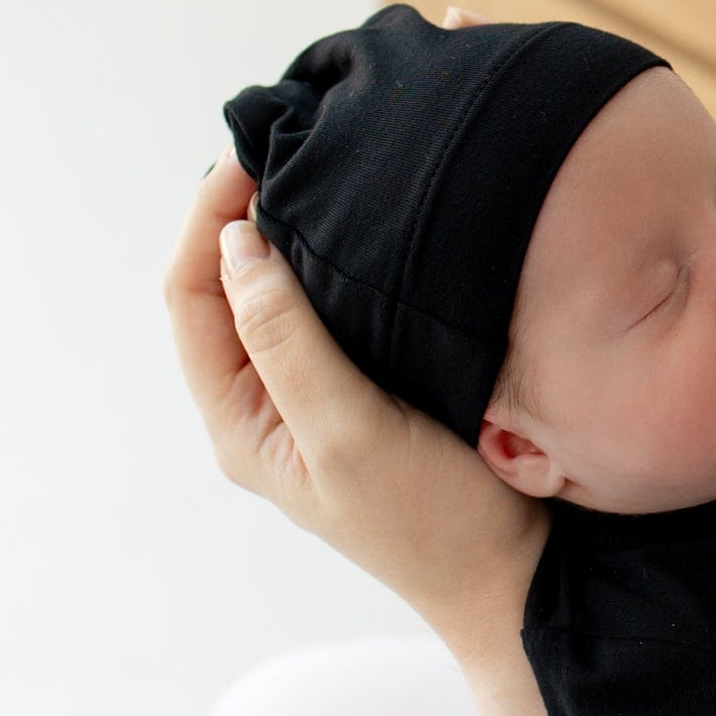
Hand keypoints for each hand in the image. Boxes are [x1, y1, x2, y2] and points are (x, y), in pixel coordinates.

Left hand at [162, 3, 544, 657]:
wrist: (522, 584)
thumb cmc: (434, 526)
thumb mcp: (348, 435)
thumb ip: (287, 342)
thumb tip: (239, 242)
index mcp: (244, 420)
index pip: (193, 293)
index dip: (209, 216)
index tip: (256, 150)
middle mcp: (279, 401)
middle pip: (238, 281)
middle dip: (258, 203)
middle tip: (304, 131)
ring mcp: (335, 393)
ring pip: (300, 286)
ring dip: (315, 219)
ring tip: (347, 151)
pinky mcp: (390, 386)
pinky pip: (356, 303)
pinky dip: (366, 249)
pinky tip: (399, 207)